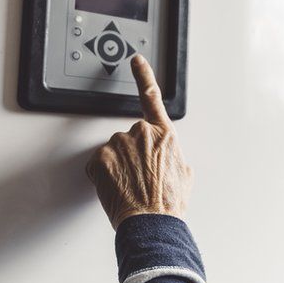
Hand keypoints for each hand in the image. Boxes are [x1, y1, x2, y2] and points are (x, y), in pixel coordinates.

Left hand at [85, 55, 192, 229]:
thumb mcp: (184, 173)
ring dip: (117, 164)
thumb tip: (169, 159)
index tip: (136, 61)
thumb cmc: (169, 202)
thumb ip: (174, 155)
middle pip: (129, 136)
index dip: (143, 76)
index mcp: (164, 134)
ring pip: (113, 150)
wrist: (152, 221)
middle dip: (131, 153)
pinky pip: (98, 164)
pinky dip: (103, 175)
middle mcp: (141, 133)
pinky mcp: (100, 159)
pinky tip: (117, 187)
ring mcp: (119, 144)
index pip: (152, 97)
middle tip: (139, 176)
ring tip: (129, 185)